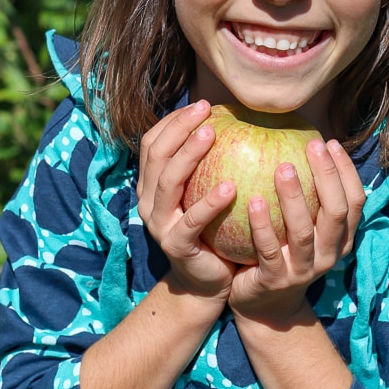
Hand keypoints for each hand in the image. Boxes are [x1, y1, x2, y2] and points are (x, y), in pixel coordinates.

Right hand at [137, 101, 236, 299]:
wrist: (205, 283)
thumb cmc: (213, 230)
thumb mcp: (205, 194)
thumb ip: (211, 164)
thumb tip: (239, 122)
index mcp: (152, 185)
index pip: (153, 142)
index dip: (173, 121)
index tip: (202, 105)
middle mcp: (149, 201)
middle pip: (157, 154)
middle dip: (179, 127)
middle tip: (206, 110)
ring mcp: (159, 224)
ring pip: (168, 181)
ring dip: (189, 154)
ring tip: (212, 134)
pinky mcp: (175, 245)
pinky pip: (192, 220)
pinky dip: (209, 202)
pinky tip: (230, 187)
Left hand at [228, 138, 364, 322]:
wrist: (264, 306)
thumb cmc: (282, 251)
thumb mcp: (302, 226)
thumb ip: (307, 195)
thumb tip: (301, 141)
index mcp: (340, 238)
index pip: (355, 201)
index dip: (346, 171)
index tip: (330, 142)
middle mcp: (328, 255)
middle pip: (336, 212)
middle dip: (327, 176)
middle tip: (312, 145)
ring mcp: (303, 270)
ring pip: (304, 232)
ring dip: (294, 197)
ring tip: (283, 168)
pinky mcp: (275, 281)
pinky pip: (268, 250)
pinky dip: (262, 225)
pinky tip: (253, 200)